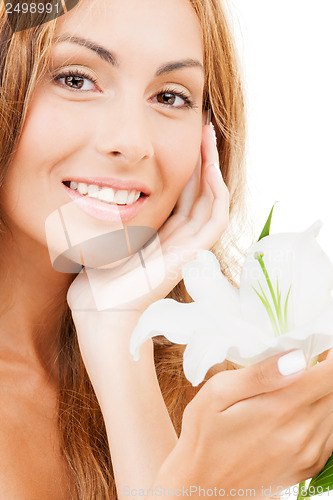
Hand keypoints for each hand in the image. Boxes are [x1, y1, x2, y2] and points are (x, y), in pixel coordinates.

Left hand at [67, 124, 227, 313]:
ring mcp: (191, 247)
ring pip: (213, 200)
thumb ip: (117, 216)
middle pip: (200, 191)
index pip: (184, 193)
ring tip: (207, 136)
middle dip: (202, 158)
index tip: (183, 136)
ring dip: (213, 167)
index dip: (187, 164)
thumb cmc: (99, 280)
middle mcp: (181, 239)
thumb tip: (104, 188)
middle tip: (201, 127)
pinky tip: (210, 167)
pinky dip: (217, 192)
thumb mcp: (109, 236)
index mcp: (164, 235)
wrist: (103, 312)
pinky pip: (215, 218)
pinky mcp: (194, 255)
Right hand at [152, 350, 332, 496]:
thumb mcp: (217, 394)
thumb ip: (259, 374)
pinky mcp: (309, 465)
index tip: (317, 345)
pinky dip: (324, 413)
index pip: (329, 374)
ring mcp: (309, 452)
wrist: (202, 487)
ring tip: (295, 384)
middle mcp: (301, 432)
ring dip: (323, 391)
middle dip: (325, 369)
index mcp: (279, 408)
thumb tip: (297, 358)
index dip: (328, 353)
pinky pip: (332, 432)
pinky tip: (299, 408)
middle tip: (304, 359)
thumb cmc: (204, 435)